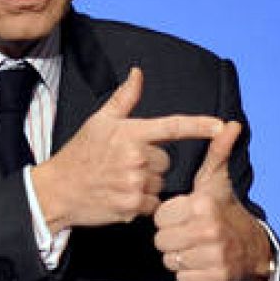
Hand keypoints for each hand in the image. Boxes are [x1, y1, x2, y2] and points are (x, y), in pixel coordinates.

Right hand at [31, 67, 224, 230]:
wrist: (58, 190)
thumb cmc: (80, 153)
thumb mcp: (99, 121)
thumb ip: (124, 98)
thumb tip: (138, 73)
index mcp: (131, 134)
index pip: (173, 127)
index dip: (200, 125)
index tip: (221, 125)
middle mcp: (136, 158)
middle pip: (166, 162)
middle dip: (152, 163)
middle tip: (125, 164)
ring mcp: (135, 184)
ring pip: (160, 183)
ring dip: (147, 183)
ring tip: (120, 180)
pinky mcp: (132, 207)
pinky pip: (153, 204)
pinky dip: (141, 202)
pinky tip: (121, 196)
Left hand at [153, 119, 272, 280]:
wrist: (253, 248)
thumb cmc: (224, 210)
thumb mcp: (217, 181)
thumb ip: (217, 152)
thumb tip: (231, 124)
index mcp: (202, 205)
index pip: (160, 217)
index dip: (168, 217)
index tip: (182, 215)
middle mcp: (208, 230)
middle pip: (161, 241)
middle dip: (170, 238)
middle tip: (186, 232)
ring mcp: (214, 256)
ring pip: (170, 261)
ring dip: (178, 256)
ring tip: (193, 246)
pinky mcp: (216, 278)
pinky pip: (182, 279)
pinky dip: (188, 274)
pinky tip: (200, 262)